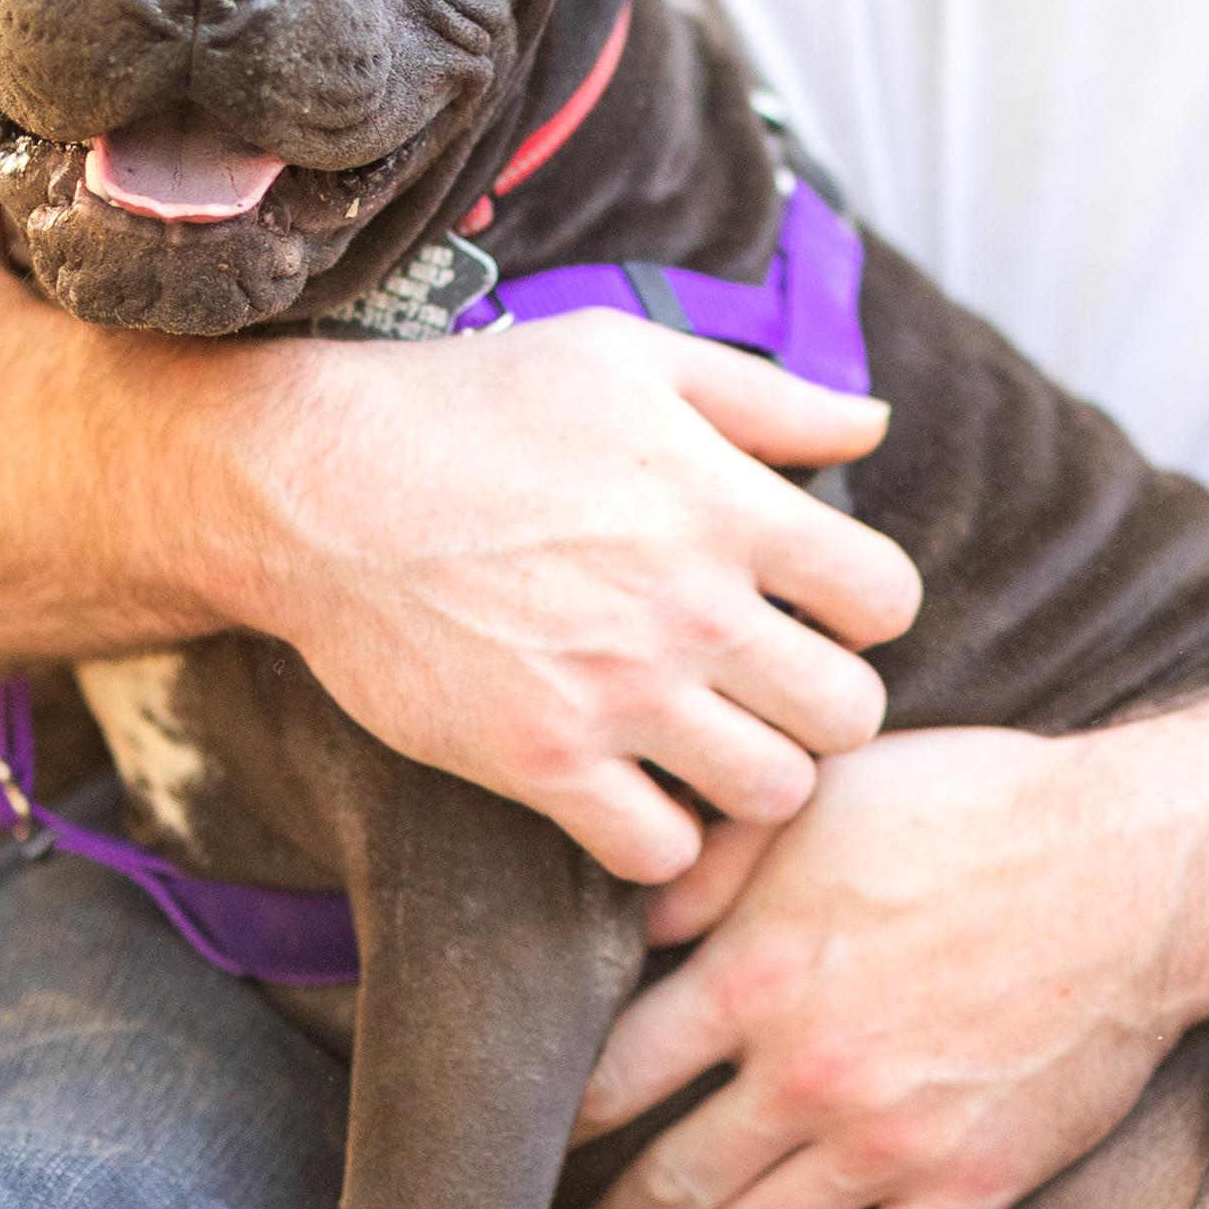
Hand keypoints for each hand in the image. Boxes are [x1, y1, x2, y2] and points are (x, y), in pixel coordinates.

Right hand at [224, 318, 918, 882]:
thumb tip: (875, 424)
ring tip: (710, 745)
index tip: (813, 606)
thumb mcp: (631, 357)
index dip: (865, 609)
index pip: (887, 600)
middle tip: (768, 688)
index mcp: (726, 504)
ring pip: (773, 793)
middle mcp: (689, 607)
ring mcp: (617, 691)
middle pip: (850, 714)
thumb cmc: (478, 406)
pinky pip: (661, 852)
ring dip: (754, 777)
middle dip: (823, 705)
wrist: (321, 485)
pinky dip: (662, 837)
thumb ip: (768, 397)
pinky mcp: (540, 759)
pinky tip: (634, 790)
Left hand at [547, 722, 1208, 1208]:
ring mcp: (887, 1143)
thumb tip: (628, 920)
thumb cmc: (977, 810)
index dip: (558, 1127)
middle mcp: (804, 1075)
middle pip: (669, 1182)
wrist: (1137, 869)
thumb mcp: (820, 798)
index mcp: (753, 975)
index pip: (615, 1079)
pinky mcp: (968, 1185)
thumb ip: (713, 864)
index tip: (526, 1155)